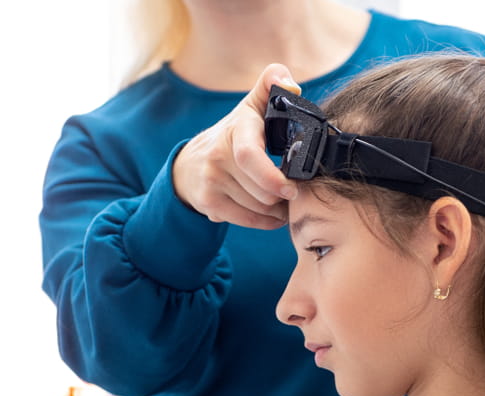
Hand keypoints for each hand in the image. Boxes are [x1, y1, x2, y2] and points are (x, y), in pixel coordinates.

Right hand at [172, 64, 301, 228]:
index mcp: (235, 130)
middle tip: (295, 191)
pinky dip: (267, 221)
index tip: (292, 187)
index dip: (273, 177)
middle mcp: (218, 156)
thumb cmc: (232, 135)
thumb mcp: (249, 108)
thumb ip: (271, 86)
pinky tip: (272, 212)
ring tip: (283, 200)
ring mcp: (210, 182)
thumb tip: (290, 85)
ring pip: (259, 208)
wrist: (189, 165)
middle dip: (284, 196)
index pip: (249, 156)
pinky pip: (248, 221)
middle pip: (263, 191)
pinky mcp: (208, 205)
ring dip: (278, 209)